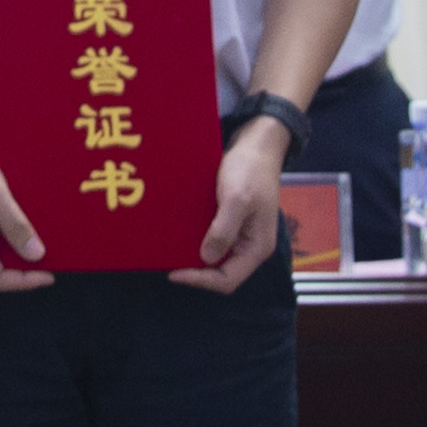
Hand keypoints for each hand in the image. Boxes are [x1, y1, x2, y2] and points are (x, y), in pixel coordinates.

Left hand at [177, 119, 289, 292]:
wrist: (256, 146)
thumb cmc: (250, 170)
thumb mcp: (237, 198)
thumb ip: (224, 230)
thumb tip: (206, 259)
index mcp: (258, 248)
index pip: (228, 279)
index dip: (201, 280)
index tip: (174, 272)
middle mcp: (250, 247)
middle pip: (222, 273)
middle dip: (196, 272)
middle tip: (168, 263)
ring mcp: (242, 237)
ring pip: (216, 259)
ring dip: (194, 257)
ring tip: (169, 252)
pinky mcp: (232, 225)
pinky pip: (214, 242)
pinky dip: (197, 242)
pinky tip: (179, 236)